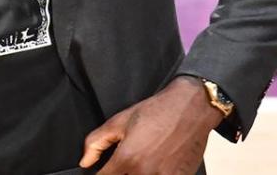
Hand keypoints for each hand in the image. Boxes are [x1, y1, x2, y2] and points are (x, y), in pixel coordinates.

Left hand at [79, 76, 223, 173]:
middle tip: (127, 163)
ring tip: (141, 163)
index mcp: (127, 159)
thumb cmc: (157, 111)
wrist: (191, 108)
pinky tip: (157, 165)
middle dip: (121, 174)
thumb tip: (85, 162)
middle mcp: (144, 172)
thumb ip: (96, 142)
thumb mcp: (119, 120)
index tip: (105, 170)